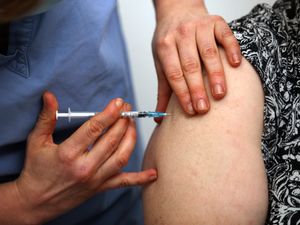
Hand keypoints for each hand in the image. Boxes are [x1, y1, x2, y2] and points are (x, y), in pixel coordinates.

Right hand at [14, 92, 156, 223]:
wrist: (35, 202)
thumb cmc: (36, 171)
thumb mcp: (37, 141)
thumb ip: (46, 118)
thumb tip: (49, 97)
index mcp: (68, 153)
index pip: (94, 128)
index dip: (109, 113)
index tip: (119, 102)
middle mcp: (85, 167)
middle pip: (111, 140)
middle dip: (122, 121)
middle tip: (127, 109)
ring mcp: (95, 179)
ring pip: (121, 157)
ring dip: (131, 139)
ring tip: (132, 125)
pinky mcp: (100, 188)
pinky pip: (124, 183)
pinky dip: (140, 178)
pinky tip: (153, 174)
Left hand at [153, 2, 241, 120]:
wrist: (178, 10)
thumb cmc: (169, 40)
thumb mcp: (161, 62)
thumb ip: (163, 89)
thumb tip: (159, 117)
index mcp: (165, 46)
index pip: (174, 73)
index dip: (182, 93)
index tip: (190, 110)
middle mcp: (181, 34)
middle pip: (190, 65)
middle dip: (197, 89)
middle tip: (204, 109)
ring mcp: (199, 26)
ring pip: (209, 52)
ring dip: (215, 74)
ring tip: (220, 94)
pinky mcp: (216, 21)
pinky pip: (226, 35)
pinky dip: (231, 50)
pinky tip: (235, 65)